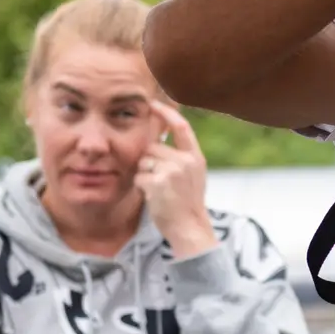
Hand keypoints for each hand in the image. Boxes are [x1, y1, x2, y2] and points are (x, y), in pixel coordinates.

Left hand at [138, 100, 214, 258]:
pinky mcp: (158, 183)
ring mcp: (172, 171)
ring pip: (143, 162)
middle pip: (152, 148)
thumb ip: (180, 157)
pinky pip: (138, 177)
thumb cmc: (187, 204)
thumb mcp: (192, 176)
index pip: (181, 127)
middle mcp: (186, 161)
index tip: (152, 104)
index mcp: (195, 158)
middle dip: (149, 162)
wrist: (190, 229)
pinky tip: (154, 198)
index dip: (166, 113)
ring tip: (159, 191)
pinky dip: (141, 187)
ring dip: (144, 175)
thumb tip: (157, 139)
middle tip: (160, 183)